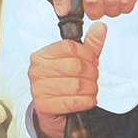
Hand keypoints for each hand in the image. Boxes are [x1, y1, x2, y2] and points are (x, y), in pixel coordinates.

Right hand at [28, 22, 108, 137]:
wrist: (52, 111)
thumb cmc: (63, 84)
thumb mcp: (77, 61)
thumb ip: (89, 45)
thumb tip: (100, 27)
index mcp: (41, 55)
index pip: (69, 47)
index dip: (87, 54)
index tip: (92, 61)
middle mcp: (36, 70)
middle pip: (75, 65)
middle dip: (91, 74)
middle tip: (93, 78)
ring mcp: (38, 88)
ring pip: (76, 85)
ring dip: (90, 89)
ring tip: (90, 90)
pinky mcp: (43, 105)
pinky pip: (72, 102)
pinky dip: (85, 102)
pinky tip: (86, 100)